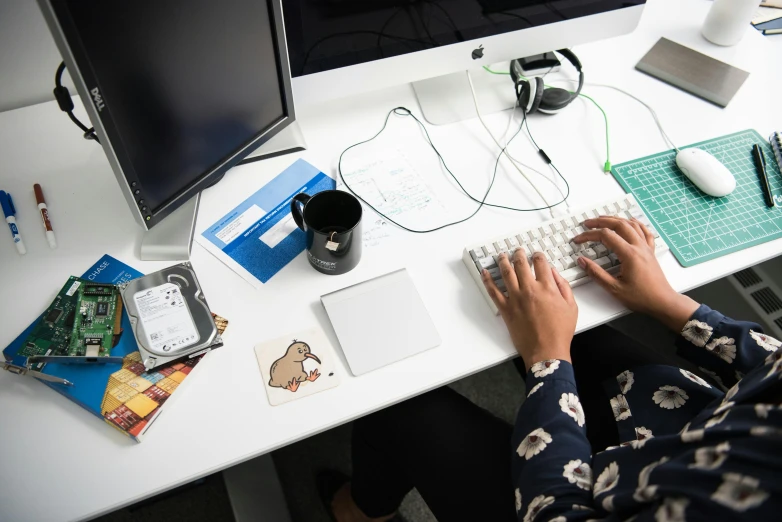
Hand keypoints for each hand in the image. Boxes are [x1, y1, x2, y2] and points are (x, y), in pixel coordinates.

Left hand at [482, 250, 577, 369]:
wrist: (546, 351)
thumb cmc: (560, 332)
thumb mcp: (571, 307)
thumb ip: (563, 287)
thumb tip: (554, 273)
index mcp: (547, 287)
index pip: (540, 263)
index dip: (537, 255)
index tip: (536, 254)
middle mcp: (530, 289)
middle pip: (521, 264)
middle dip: (519, 254)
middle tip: (518, 251)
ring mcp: (516, 299)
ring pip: (506, 273)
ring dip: (503, 261)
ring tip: (502, 255)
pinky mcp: (506, 309)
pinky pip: (493, 292)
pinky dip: (487, 280)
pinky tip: (484, 273)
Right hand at [573, 216, 697, 330]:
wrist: (663, 302)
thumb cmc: (641, 297)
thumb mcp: (614, 288)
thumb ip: (596, 273)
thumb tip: (582, 261)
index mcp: (629, 254)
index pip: (606, 236)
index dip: (589, 235)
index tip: (579, 239)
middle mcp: (639, 247)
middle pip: (619, 224)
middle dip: (601, 221)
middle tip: (587, 223)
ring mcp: (646, 248)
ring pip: (631, 225)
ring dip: (616, 219)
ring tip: (604, 219)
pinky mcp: (650, 251)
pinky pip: (644, 231)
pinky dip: (636, 223)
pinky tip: (631, 221)